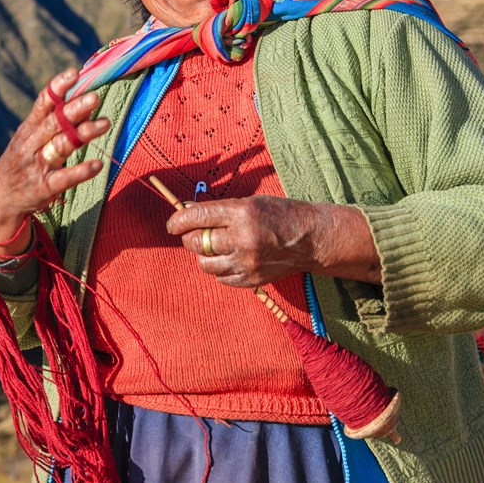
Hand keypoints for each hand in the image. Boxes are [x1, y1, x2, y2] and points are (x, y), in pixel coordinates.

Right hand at [0, 68, 109, 253]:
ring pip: (62, 146)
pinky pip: (64, 178)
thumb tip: (82, 98)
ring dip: (84, 133)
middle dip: (75, 109)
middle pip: (54, 123)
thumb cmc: (22, 162)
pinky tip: (97, 164)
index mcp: (28, 129)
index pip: (43, 104)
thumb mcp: (28, 139)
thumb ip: (51, 121)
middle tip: (95, 97)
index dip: (57, 88)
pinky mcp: (44, 187)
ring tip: (105, 123)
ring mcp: (37, 165)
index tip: (74, 74)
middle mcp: (31, 144)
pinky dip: (81, 171)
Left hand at [165, 196, 381, 286]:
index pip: (198, 217)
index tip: (172, 224)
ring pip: (205, 264)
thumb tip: (185, 211)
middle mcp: (243, 238)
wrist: (311, 239)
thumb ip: (218, 210)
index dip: (178, 221)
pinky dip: (219, 269)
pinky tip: (228, 259)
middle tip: (193, 234)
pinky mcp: (251, 280)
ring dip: (203, 255)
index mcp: (242, 213)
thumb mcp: (249, 202)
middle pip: (197, 243)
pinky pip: (221, 278)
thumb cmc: (280, 214)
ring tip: (213, 247)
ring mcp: (247, 262)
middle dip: (189, 238)